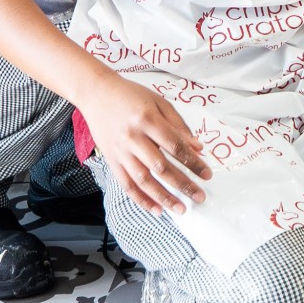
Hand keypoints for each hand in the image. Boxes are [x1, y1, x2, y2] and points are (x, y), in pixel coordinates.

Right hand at [77, 73, 208, 215]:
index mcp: (147, 119)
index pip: (175, 146)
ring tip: (180, 208)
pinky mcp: (111, 160)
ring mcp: (121, 151)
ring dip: (163, 197)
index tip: (206, 174)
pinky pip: (126, 184)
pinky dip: (141, 199)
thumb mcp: (158, 102)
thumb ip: (178, 125)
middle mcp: (133, 137)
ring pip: (143, 180)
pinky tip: (155, 209)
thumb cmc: (131, 96)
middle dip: (182, 184)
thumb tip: (197, 148)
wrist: (97, 94)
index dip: (192, 162)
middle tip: (199, 196)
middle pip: (161, 166)